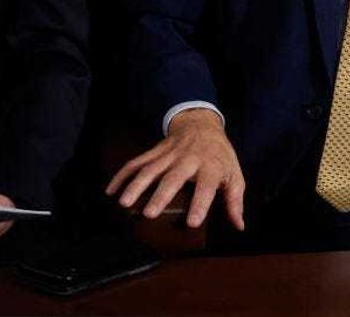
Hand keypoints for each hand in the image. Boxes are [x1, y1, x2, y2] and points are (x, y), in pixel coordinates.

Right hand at [106, 108, 245, 230]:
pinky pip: (136, 162)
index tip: (192, 223)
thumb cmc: (219, 155)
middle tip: (150, 214)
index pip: (206, 186)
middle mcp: (189, 159)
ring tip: (124, 203)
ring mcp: (169, 154)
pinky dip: (122, 174)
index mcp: (211, 166)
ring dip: (136, 185)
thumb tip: (238, 225)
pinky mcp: (155, 152)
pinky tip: (111, 190)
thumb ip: (234, 200)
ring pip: (150, 169)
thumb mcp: (234, 175)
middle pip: (174, 177)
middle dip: (161, 195)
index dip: (201, 204)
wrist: (202, 124)